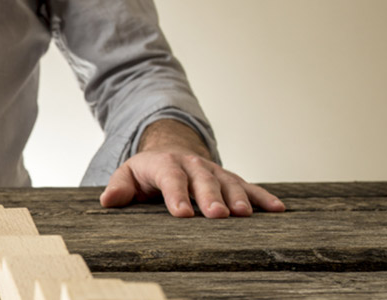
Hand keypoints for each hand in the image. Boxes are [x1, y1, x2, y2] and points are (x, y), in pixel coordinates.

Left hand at [99, 120, 285, 217]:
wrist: (170, 150)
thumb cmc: (147, 170)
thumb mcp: (128, 173)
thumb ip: (119, 186)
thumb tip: (108, 200)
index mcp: (165, 164)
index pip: (170, 178)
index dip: (176, 195)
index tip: (182, 214)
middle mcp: (193, 165)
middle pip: (203, 180)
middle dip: (211, 197)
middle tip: (218, 215)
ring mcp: (213, 171)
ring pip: (228, 183)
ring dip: (238, 198)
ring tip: (245, 214)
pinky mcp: (229, 179)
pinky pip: (249, 187)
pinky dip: (263, 197)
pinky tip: (277, 209)